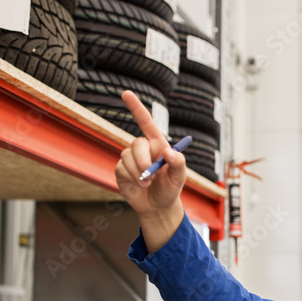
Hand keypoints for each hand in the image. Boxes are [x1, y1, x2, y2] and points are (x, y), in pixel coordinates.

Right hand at [114, 90, 186, 250]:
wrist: (158, 206)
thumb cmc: (170, 189)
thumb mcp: (180, 177)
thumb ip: (179, 163)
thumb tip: (169, 151)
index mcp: (158, 144)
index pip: (146, 122)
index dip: (136, 107)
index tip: (126, 93)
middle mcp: (143, 148)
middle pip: (136, 143)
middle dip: (143, 160)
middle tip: (150, 175)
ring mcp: (131, 159)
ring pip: (127, 157)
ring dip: (138, 172)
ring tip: (147, 184)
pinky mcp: (122, 170)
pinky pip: (121, 168)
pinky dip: (131, 178)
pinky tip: (138, 185)